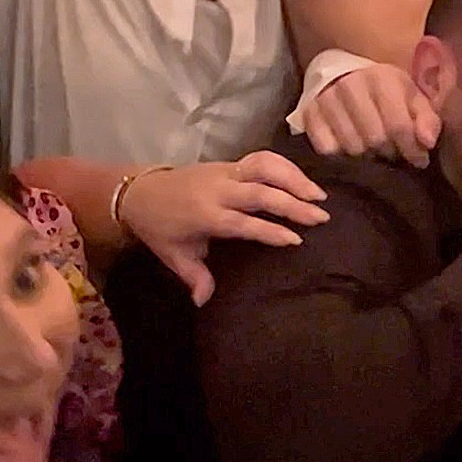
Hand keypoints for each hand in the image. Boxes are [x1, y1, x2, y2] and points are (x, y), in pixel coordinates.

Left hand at [119, 151, 330, 304]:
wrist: (140, 192)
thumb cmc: (160, 228)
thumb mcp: (174, 256)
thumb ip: (194, 277)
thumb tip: (204, 302)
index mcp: (206, 216)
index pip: (243, 223)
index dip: (270, 231)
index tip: (296, 240)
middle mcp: (218, 191)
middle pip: (260, 192)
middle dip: (293, 203)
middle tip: (320, 216)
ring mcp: (225, 173)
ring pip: (263, 166)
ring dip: (293, 178)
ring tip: (318, 194)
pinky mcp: (229, 163)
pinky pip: (261, 159)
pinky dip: (285, 166)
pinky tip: (303, 179)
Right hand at [296, 63, 439, 165]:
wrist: (348, 76)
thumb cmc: (388, 92)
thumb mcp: (413, 99)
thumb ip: (427, 119)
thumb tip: (427, 142)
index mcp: (381, 78)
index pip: (399, 125)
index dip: (412, 149)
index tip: (419, 160)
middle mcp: (351, 85)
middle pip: (375, 139)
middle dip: (389, 152)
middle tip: (393, 152)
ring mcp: (327, 99)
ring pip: (351, 148)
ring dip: (366, 156)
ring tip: (373, 150)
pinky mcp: (309, 114)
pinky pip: (327, 150)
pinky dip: (340, 155)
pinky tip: (350, 149)